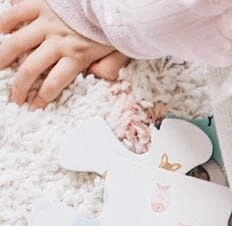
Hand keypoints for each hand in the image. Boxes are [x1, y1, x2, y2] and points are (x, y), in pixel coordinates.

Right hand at [0, 0, 127, 107]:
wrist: (109, 1)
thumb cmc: (112, 25)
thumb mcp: (118, 52)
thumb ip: (109, 67)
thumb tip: (97, 76)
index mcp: (77, 56)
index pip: (55, 82)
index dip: (43, 96)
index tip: (34, 105)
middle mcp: (58, 42)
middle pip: (32, 68)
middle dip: (21, 85)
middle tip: (15, 96)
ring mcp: (46, 22)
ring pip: (18, 43)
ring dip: (5, 57)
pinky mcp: (39, 4)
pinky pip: (17, 12)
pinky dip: (6, 21)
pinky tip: (1, 31)